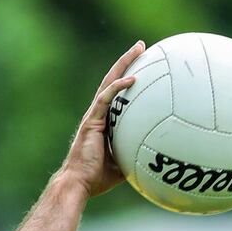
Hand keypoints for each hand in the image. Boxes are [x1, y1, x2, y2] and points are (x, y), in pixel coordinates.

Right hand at [60, 41, 145, 197]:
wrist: (78, 183)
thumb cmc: (96, 179)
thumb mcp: (122, 164)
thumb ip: (133, 154)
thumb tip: (153, 156)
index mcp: (103, 122)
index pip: (116, 94)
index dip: (127, 79)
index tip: (142, 66)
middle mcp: (97, 114)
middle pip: (112, 81)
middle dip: (126, 62)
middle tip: (141, 47)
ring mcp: (94, 115)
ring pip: (109, 83)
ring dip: (124, 64)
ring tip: (139, 48)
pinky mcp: (92, 121)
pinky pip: (106, 99)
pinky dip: (119, 87)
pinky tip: (133, 78)